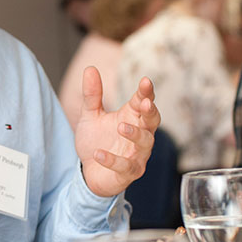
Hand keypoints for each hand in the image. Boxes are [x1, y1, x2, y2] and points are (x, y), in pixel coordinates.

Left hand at [73, 66, 159, 196]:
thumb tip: (90, 68)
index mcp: (132, 117)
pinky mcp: (129, 172)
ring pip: (145, 143)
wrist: (90, 171)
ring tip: (121, 126)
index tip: (145, 81)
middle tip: (145, 103)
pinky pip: (125, 166)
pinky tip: (98, 153)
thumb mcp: (91, 115)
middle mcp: (139, 135)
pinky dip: (112, 160)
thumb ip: (92, 94)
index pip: (143, 102)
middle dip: (150, 112)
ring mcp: (136, 154)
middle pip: (152, 121)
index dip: (146, 92)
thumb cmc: (97, 140)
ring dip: (135, 134)